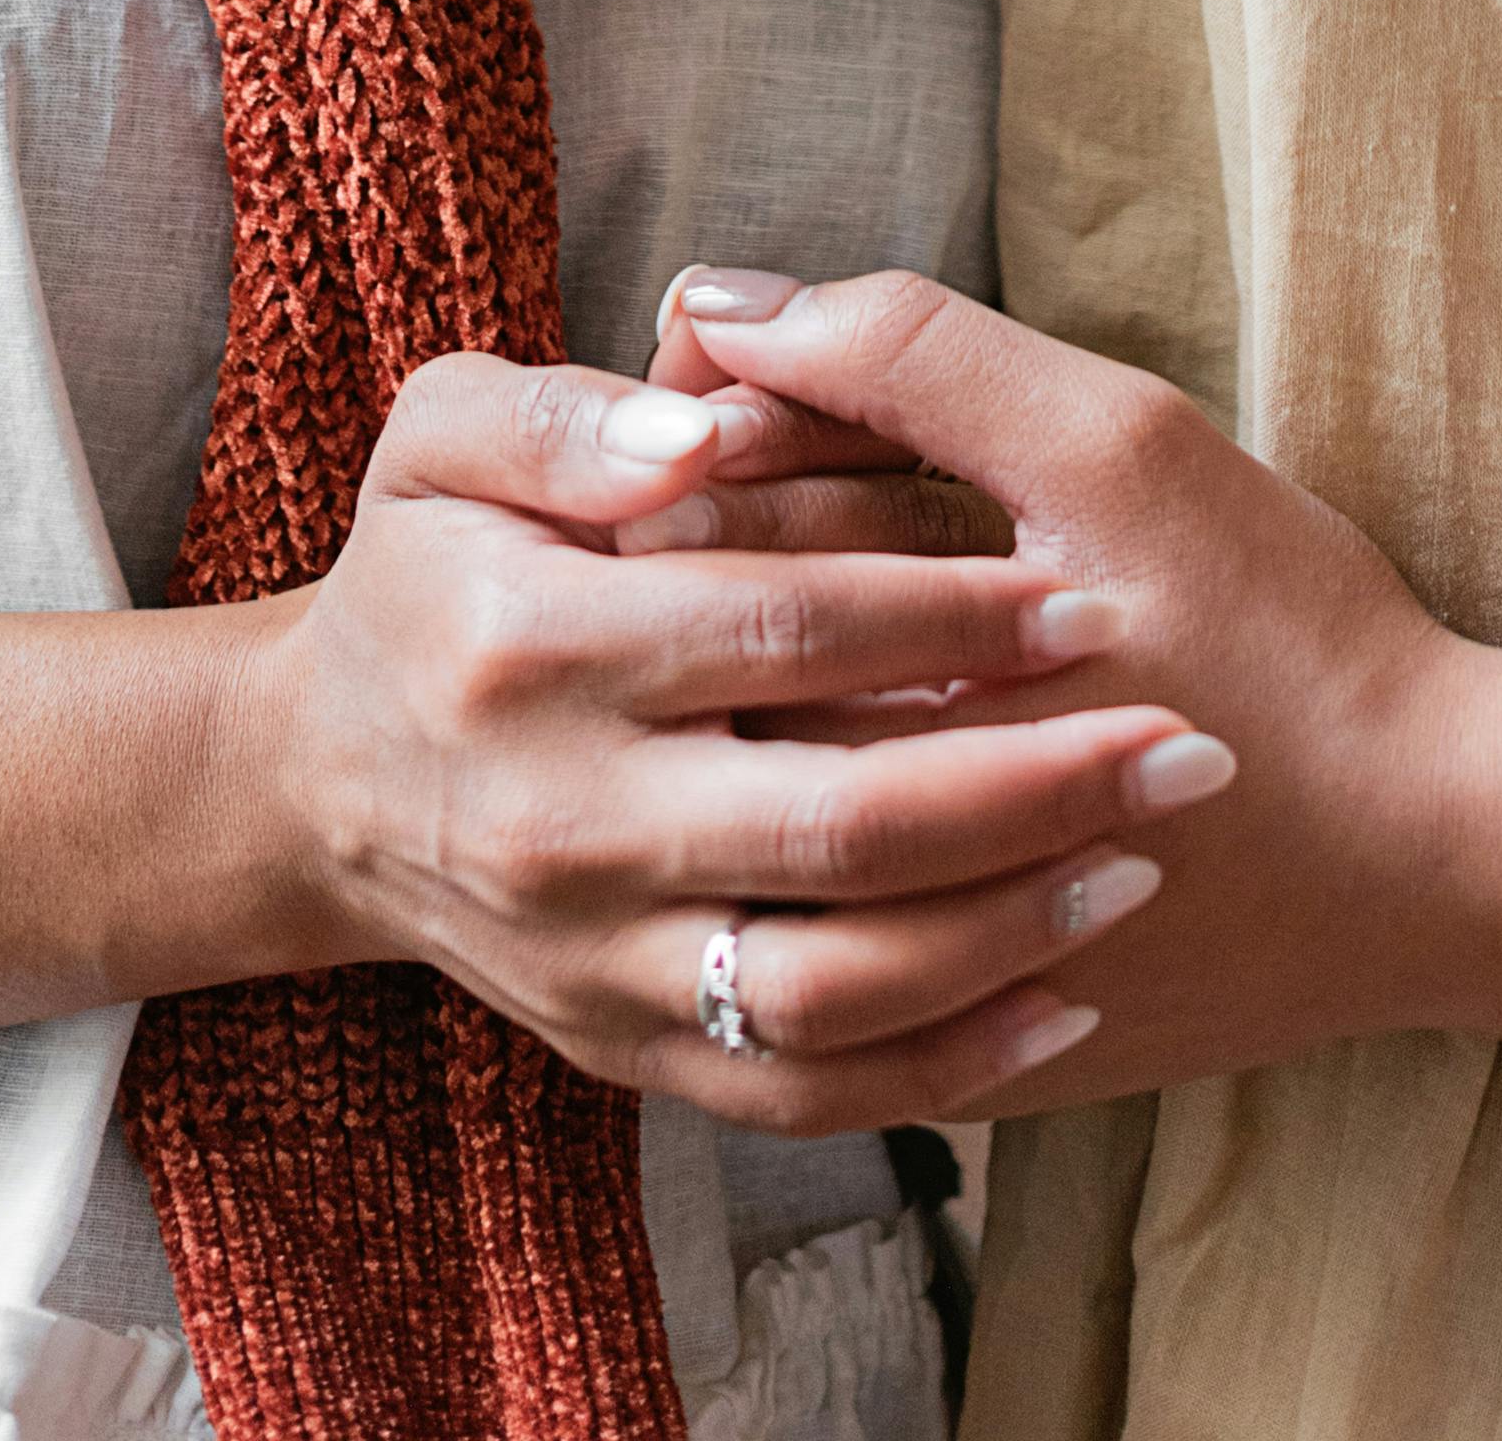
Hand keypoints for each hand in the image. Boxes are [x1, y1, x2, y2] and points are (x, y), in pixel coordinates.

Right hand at [232, 350, 1243, 1130]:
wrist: (320, 785)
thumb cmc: (421, 578)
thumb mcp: (441, 436)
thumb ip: (567, 410)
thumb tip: (700, 424)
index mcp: (533, 649)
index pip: (784, 628)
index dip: (948, 607)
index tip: (1086, 589)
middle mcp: (563, 825)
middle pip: (839, 821)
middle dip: (1035, 783)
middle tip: (1180, 744)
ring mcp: (597, 962)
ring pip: (835, 986)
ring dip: (1007, 932)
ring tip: (1140, 861)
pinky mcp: (626, 1052)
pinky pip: (803, 1091)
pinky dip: (942, 1067)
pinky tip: (1060, 998)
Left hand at [644, 276, 1498, 1098]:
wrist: (1437, 857)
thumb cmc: (1286, 636)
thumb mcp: (1116, 449)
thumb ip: (910, 357)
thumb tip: (712, 305)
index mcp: (877, 695)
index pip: (689, 561)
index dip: (691, 454)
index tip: (735, 406)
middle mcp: (860, 858)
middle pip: (694, 692)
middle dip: (709, 568)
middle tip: (761, 486)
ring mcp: (900, 974)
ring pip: (747, 823)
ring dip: (757, 701)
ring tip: (839, 619)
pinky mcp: (954, 1037)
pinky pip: (828, 938)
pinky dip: (831, 833)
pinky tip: (893, 743)